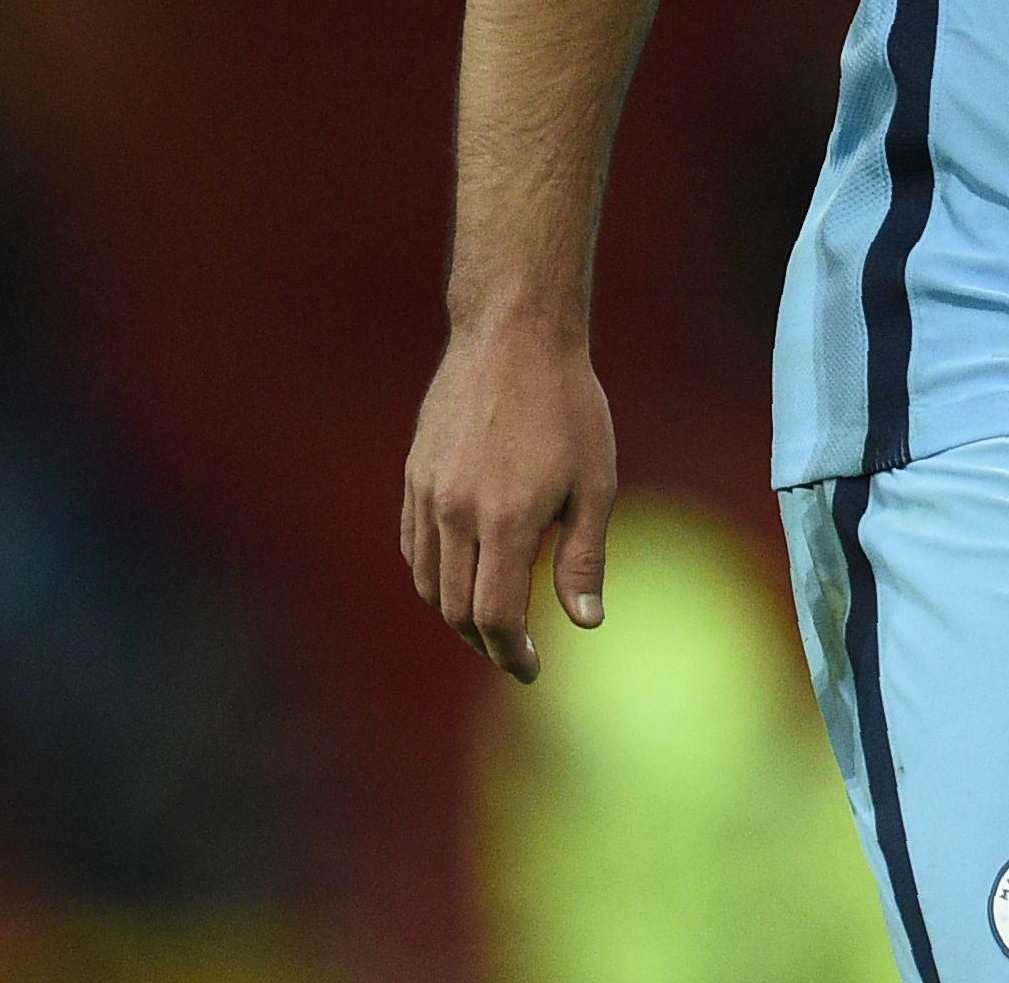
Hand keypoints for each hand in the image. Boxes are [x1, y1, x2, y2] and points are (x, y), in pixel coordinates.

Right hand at [400, 322, 615, 682]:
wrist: (513, 337)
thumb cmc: (569, 406)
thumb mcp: (596, 482)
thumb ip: (584, 557)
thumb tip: (585, 624)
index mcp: (505, 519)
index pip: (495, 616)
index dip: (512, 654)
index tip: (532, 671)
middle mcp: (455, 513)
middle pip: (455, 609)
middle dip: (486, 643)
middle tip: (516, 653)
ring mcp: (427, 494)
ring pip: (428, 582)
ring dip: (456, 614)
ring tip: (492, 622)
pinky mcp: (413, 476)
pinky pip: (412, 546)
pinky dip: (433, 576)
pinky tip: (462, 576)